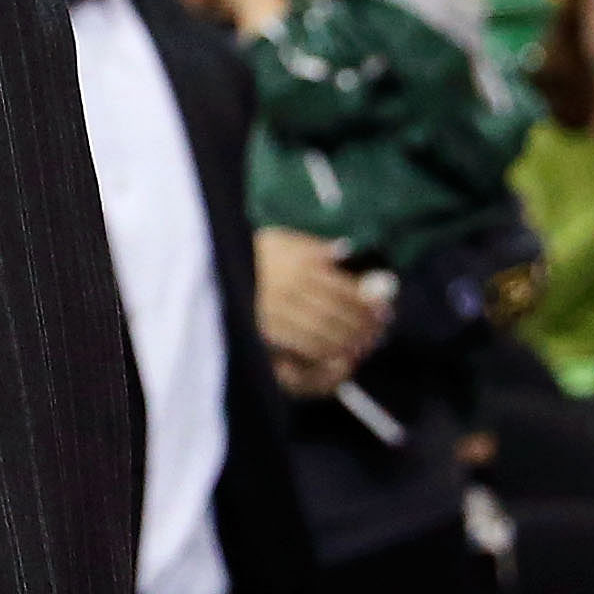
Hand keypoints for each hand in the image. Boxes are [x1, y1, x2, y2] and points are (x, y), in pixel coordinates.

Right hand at [255, 227, 385, 395]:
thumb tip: (345, 251)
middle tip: (378, 333)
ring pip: (324, 333)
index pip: (346, 290)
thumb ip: (312, 247)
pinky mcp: (264, 331)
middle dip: (362, 326)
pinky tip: (337, 354)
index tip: (383, 312)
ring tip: (362, 344)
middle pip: (338, 314)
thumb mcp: (281, 239)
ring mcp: (276, 311)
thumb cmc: (251, 254)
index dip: (368, 304)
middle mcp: (290, 288)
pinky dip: (325, 353)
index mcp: (299, 264)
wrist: (209, 270)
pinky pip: (302, 347)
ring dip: (348, 342)